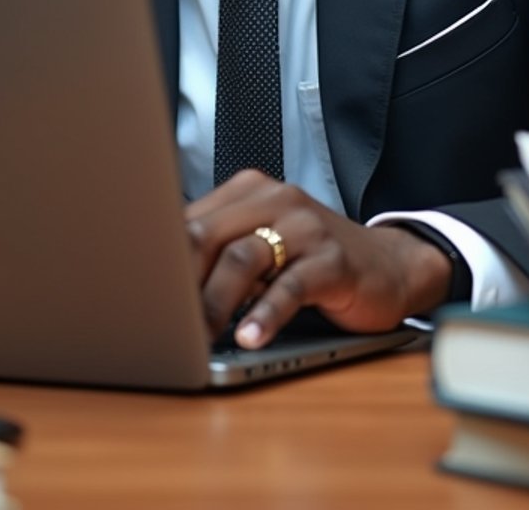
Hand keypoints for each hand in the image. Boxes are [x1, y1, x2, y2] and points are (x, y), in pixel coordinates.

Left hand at [184, 170, 453, 348]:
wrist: (389, 265)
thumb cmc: (312, 259)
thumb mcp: (263, 246)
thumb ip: (220, 253)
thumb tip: (159, 283)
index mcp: (249, 191)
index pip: (190, 221)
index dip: (161, 261)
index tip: (139, 295)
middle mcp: (275, 199)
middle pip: (209, 236)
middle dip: (180, 283)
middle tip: (161, 322)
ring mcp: (306, 227)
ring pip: (244, 258)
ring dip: (215, 302)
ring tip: (199, 337)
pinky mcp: (332, 260)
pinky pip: (291, 286)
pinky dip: (266, 314)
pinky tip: (250, 338)